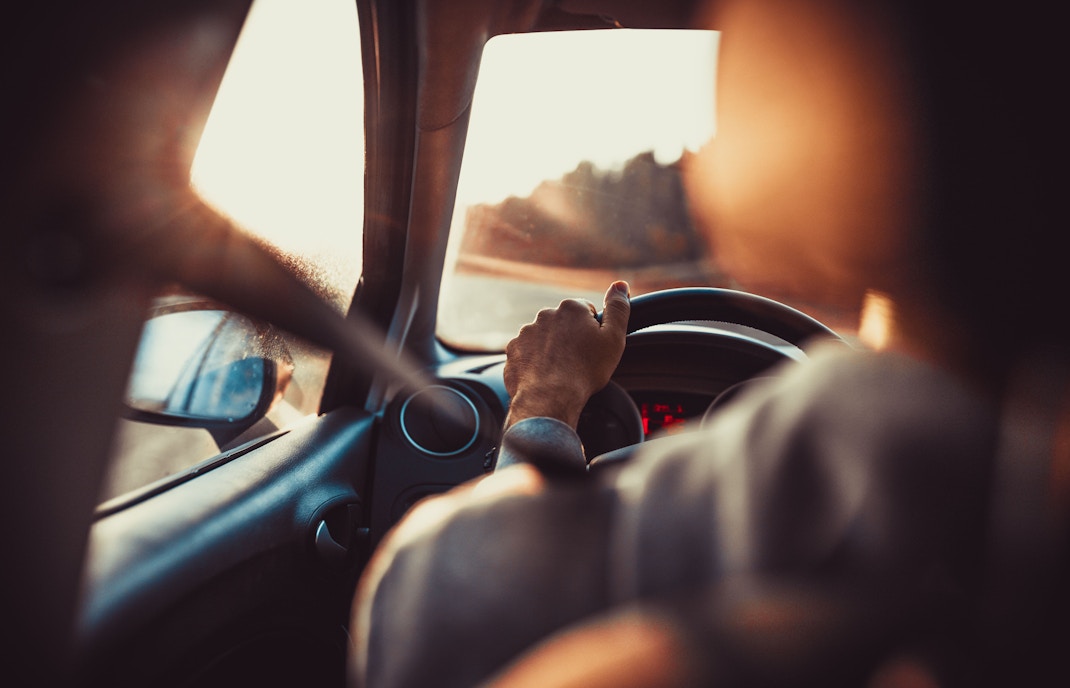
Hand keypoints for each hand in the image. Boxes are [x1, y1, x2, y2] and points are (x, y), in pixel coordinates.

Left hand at [503, 281, 630, 429]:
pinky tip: (544, 377)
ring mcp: (526, 333)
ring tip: (560, 372)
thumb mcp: (613, 339)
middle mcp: (545, 315)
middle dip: (570, 339)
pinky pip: (527, 354)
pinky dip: (535, 363)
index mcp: (571, 308)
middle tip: (578, 362)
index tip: (593, 349)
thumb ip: (618, 308)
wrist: (549, 398)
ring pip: (544, 339)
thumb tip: (620, 285)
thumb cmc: (585, 371)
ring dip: (551, 351)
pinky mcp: (513, 351)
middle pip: (563, 325)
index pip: (586, 312)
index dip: (593, 332)